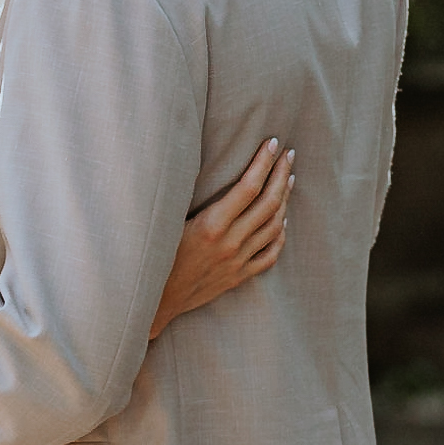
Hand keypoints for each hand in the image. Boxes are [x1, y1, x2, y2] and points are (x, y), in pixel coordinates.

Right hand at [152, 140, 291, 336]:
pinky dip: (281, 233)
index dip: (264, 163)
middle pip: (268, 203)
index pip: (248, 187)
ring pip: (275, 225)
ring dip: (285, 199)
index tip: (273, 143)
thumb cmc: (154, 255)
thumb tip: (202, 163)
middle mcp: (230, 243)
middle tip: (289, 155)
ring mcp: (238, 261)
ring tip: (289, 179)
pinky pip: (271, 253)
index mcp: (211, 225)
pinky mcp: (240, 276)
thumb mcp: (168, 222)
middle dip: (281, 174)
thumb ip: (189, 199)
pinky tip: (283, 219)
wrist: (155, 301)